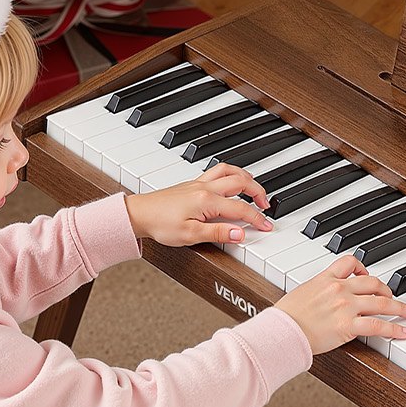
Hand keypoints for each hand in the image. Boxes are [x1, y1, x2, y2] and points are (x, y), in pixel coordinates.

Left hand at [124, 163, 273, 246]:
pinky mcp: (193, 183)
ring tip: (254, 189)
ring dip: (246, 177)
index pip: (241, 209)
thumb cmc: (160, 224)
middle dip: (258, 192)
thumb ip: (218, 233)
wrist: (139, 214)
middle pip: (241, 182)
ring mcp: (199, 183)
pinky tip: (231, 182)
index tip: (266, 226)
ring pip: (230, 171)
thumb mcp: (190, 235)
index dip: (257, 219)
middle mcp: (205, 187)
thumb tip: (240, 234)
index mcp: (207, 200)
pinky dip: (231, 174)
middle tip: (266, 206)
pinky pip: (218, 171)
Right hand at [275, 255, 405, 354]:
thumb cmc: (284, 318)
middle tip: (392, 298)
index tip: (368, 275)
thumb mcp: (300, 294)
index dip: (363, 268)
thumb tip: (322, 300)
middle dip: (387, 290)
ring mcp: (346, 306)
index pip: (350, 262)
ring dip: (399, 308)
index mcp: (325, 279)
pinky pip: (378, 326)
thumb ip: (316, 292)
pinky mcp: (348, 326)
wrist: (281, 331)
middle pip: (373, 283)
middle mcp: (339, 289)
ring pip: (382, 302)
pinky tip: (404, 332)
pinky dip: (395, 329)